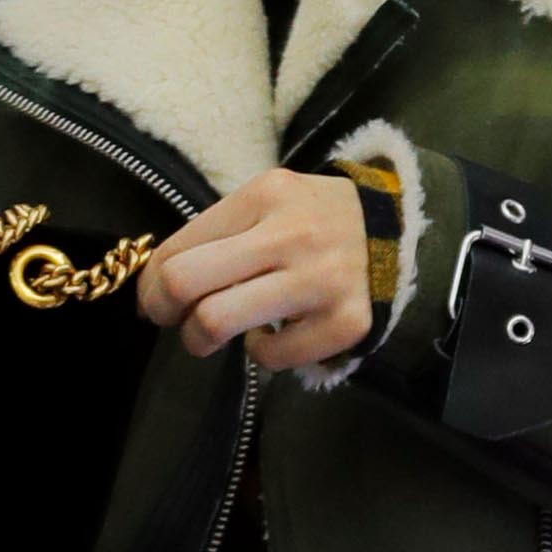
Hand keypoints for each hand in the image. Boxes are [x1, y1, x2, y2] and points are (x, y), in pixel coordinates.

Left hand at [138, 168, 371, 372]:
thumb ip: (220, 233)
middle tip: (175, 320)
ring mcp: (321, 281)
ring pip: (218, 322)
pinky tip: (275, 333)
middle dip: (165, 312)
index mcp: (266, 196)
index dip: (150, 284)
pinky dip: (261, 352)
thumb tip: (157, 284)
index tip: (153, 299)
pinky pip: (271, 356)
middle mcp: (292, 235)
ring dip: (201, 338)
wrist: (401, 232)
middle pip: (184, 283)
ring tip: (212, 334)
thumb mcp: (270, 203)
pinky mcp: (346, 322)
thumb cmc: (316, 219)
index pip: (177, 248)